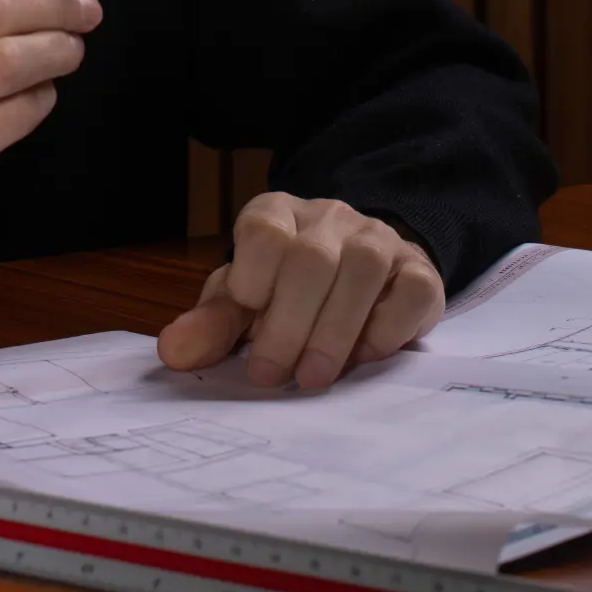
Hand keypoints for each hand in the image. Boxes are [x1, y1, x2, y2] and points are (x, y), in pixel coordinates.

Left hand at [156, 193, 444, 390]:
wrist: (359, 277)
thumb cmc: (286, 291)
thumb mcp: (243, 302)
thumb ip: (212, 325)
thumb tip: (173, 353)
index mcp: (277, 213)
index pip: (263, 231)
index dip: (253, 280)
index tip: (247, 330)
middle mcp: (328, 217)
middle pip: (311, 257)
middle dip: (289, 323)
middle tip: (272, 375)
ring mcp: (378, 238)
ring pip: (363, 268)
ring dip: (335, 330)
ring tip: (314, 377)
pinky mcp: (419, 268)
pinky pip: (412, 287)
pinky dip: (389, 326)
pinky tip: (366, 355)